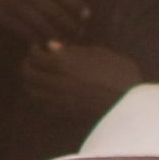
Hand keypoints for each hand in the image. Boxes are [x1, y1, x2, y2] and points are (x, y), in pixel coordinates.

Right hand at [0, 0, 89, 42]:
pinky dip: (32, 37)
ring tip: (64, 43)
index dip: (73, 3)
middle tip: (78, 33)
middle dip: (66, 22)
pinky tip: (43, 44)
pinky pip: (19, 27)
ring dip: (51, 34)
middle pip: (48, 6)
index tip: (86, 15)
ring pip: (35, 19)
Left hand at [23, 41, 142, 119]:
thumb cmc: (120, 73)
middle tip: (35, 62)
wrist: (132, 103)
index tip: (39, 47)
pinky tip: (51, 94)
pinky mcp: (65, 113)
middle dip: (28, 65)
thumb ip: (73, 50)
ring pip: (32, 91)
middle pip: (27, 74)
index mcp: (63, 63)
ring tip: (40, 77)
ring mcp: (59, 99)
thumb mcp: (101, 54)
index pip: (34, 55)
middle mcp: (55, 81)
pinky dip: (43, 99)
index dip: (34, 50)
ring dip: (32, 83)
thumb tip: (52, 46)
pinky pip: (44, 106)